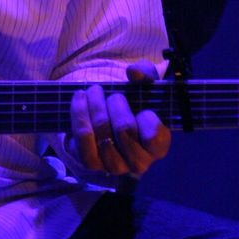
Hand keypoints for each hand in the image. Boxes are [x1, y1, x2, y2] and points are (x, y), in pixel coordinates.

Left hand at [68, 60, 170, 175]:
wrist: (107, 116)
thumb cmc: (133, 103)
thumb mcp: (145, 85)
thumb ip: (146, 74)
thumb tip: (134, 73)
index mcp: (158, 147)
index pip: (154, 137)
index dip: (147, 118)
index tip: (143, 107)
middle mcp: (139, 162)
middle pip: (124, 129)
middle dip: (116, 103)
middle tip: (113, 94)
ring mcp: (114, 166)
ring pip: (102, 132)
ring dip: (95, 105)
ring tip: (94, 91)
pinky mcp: (92, 163)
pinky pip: (82, 139)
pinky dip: (79, 114)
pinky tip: (80, 98)